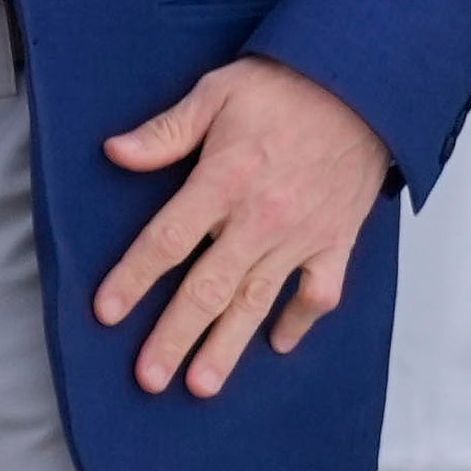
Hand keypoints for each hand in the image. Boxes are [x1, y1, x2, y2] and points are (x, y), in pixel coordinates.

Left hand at [95, 56, 391, 398]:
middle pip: (208, 288)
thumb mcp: (218, 92)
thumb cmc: (288, 86)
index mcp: (225, 179)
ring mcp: (301, 235)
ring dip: (227, 347)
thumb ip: (166, 131)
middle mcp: (261, 217)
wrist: (364, 85)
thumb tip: (116, 152)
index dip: (134, 278)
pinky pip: (318, 294)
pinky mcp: (336, 241)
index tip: (107, 312)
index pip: (168, 239)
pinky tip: (278, 344)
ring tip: (201, 385)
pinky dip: (299, 321)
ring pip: (257, 302)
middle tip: (149, 377)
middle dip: (174, 336)